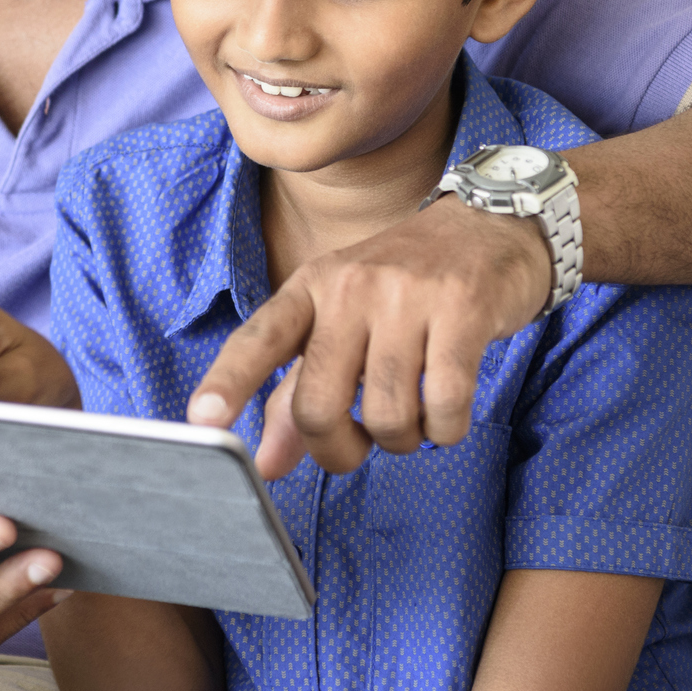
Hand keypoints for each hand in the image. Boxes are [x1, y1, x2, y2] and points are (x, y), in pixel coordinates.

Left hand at [187, 194, 550, 477]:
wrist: (489, 226)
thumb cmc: (405, 286)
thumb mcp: (342, 322)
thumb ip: (299, 392)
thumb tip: (267, 463)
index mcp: (311, 287)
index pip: (260, 338)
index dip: (228, 383)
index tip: (201, 420)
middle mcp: (350, 287)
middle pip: (317, 405)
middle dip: (338, 450)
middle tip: (361, 443)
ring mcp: (406, 296)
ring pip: (386, 418)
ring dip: (403, 440)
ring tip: (415, 415)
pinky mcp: (461, 310)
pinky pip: (444, 408)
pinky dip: (446, 430)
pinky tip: (448, 411)